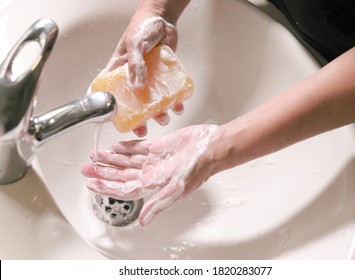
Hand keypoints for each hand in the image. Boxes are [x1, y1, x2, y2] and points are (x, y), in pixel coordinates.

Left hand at [81, 124, 217, 225]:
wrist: (211, 147)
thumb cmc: (198, 167)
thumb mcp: (178, 188)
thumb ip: (159, 204)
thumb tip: (143, 222)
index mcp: (154, 184)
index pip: (124, 189)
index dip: (107, 187)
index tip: (91, 184)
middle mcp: (151, 173)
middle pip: (122, 175)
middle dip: (103, 172)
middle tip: (86, 168)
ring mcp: (154, 160)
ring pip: (127, 161)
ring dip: (111, 159)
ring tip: (95, 155)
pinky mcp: (159, 147)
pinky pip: (138, 148)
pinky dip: (126, 147)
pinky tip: (115, 146)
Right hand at [103, 13, 181, 136]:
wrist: (164, 19)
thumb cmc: (144, 26)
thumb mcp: (136, 44)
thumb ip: (136, 63)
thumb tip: (137, 85)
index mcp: (119, 69)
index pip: (108, 90)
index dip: (107, 107)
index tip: (110, 121)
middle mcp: (133, 77)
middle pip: (132, 103)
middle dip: (136, 119)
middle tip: (141, 129)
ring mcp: (149, 78)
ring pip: (151, 101)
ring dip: (157, 113)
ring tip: (163, 117)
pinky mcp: (164, 77)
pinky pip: (168, 93)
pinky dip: (174, 102)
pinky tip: (178, 106)